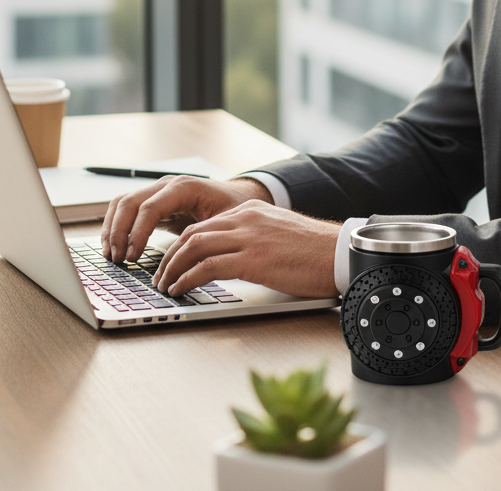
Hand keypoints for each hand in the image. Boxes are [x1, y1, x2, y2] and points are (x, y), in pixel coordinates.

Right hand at [101, 176, 271, 261]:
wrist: (239, 195)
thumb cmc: (235, 207)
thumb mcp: (226, 221)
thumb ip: (206, 237)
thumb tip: (189, 263)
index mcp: (185, 187)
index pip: (151, 207)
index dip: (138, 233)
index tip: (132, 257)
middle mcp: (167, 184)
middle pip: (130, 203)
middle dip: (119, 232)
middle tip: (117, 260)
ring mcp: (157, 190)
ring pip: (122, 203)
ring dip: (112, 229)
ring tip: (111, 256)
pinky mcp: (153, 200)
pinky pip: (126, 208)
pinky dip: (115, 225)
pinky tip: (115, 246)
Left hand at [151, 199, 339, 298]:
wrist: (339, 253)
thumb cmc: (314, 251)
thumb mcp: (278, 234)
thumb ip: (253, 239)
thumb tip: (231, 259)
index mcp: (251, 210)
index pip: (204, 225)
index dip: (181, 245)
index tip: (171, 263)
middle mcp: (246, 218)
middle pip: (192, 233)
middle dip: (170, 257)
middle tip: (160, 276)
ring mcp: (249, 237)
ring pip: (194, 247)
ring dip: (173, 269)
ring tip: (165, 286)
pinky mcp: (253, 259)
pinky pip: (207, 267)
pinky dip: (187, 279)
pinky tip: (181, 290)